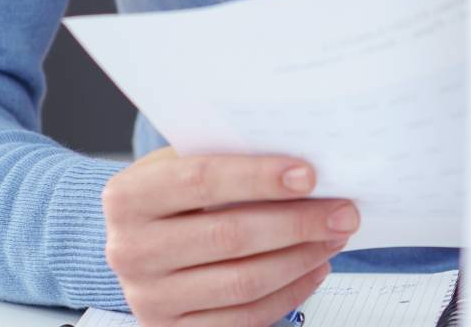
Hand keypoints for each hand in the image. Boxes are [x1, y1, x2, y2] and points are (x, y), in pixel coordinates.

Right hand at [101, 147, 355, 325]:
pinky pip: (245, 318)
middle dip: (297, 222)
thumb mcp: (179, 166)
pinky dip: (289, 293)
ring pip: (243, 282)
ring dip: (300, 258)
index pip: (200, 181)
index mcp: (128, 198)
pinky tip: (314, 268)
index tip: (310, 175)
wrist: (137, 245)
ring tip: (333, 236)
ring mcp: (150, 298)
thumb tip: (303, 168)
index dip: (258, 177)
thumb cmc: (172, 198)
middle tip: (343, 210)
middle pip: (229, 236)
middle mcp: (130, 251)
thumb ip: (226, 159)